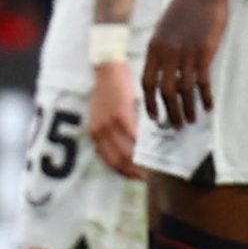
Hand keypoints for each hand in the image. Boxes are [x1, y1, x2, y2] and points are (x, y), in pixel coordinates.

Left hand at [89, 58, 141, 177]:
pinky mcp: (120, 115)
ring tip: (152, 167)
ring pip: (125, 151)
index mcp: (94, 134)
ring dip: (139, 162)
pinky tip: (153, 149)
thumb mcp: (106, 116)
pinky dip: (143, 145)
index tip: (135, 178)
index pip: (108, 160)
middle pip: (117, 160)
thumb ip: (114, 133)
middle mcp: (98, 132)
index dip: (123, 172)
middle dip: (132, 172)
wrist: (107, 70)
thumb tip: (131, 148)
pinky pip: (133, 136)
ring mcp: (108, 124)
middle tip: (147, 177)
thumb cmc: (109, 92)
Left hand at [142, 0, 227, 127]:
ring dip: (187, 109)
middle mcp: (167, 52)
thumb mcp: (165, 28)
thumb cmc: (185, 7)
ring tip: (191, 121)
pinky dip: (205, 97)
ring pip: (183, 90)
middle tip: (176, 126)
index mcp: (154, 47)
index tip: (155, 116)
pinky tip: (209, 106)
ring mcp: (185, 52)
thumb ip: (162, 49)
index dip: (151, 102)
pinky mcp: (204, 51)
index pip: (147, 82)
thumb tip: (163, 70)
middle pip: (164, 91)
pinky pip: (202, 81)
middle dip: (170, 112)